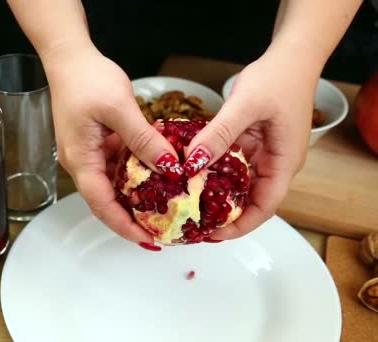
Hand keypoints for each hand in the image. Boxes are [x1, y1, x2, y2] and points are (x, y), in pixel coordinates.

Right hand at [41, 42, 176, 244]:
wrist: (69, 57)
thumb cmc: (86, 79)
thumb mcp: (119, 108)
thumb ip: (144, 140)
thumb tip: (169, 168)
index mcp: (81, 160)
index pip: (102, 205)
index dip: (124, 226)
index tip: (149, 240)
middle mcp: (82, 162)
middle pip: (107, 201)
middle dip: (133, 219)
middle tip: (163, 230)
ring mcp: (89, 153)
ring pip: (113, 185)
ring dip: (136, 198)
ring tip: (165, 209)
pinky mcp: (97, 143)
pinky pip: (117, 166)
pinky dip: (136, 174)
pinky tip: (157, 175)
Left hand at [185, 51, 317, 240]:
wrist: (290, 57)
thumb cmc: (278, 79)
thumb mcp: (245, 105)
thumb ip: (219, 134)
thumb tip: (192, 162)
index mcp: (283, 163)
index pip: (263, 207)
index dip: (239, 226)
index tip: (211, 234)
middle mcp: (274, 164)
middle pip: (248, 201)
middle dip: (222, 215)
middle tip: (190, 221)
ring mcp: (262, 154)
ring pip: (237, 184)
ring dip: (214, 194)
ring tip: (185, 202)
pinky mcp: (250, 143)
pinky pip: (230, 164)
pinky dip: (212, 170)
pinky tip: (190, 171)